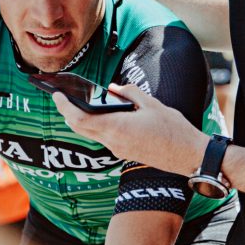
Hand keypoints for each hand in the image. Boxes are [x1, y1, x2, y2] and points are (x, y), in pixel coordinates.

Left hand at [53, 84, 208, 175]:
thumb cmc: (173, 130)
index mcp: (117, 127)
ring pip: (90, 134)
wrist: (188, 156)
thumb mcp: (152, 103)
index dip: (65, 106)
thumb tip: (113, 88)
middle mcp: (113, 141)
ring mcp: (118, 149)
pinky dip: (94, 125)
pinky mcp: (124, 152)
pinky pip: (102, 137)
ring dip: (79, 120)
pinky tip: (98, 114)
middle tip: (60, 97)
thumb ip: (129, 93)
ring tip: (76, 103)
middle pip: (80, 127)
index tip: (57, 94)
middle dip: (67, 112)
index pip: (80, 118)